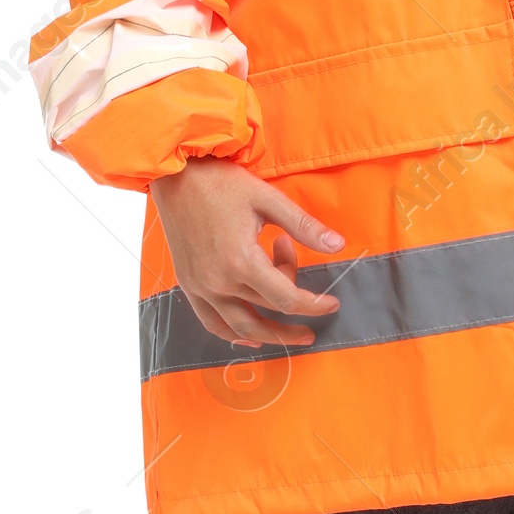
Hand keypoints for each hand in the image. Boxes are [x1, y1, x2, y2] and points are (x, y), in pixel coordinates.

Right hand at [149, 157, 344, 350]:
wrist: (175, 176)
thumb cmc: (221, 183)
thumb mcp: (268, 199)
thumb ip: (304, 226)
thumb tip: (338, 246)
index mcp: (241, 262)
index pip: (286, 299)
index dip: (314, 305)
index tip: (332, 304)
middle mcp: (219, 282)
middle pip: (267, 309)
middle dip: (295, 305)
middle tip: (318, 313)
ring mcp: (201, 287)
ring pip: (240, 327)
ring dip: (270, 335)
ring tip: (292, 335)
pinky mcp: (189, 285)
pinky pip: (212, 322)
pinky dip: (232, 334)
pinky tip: (250, 337)